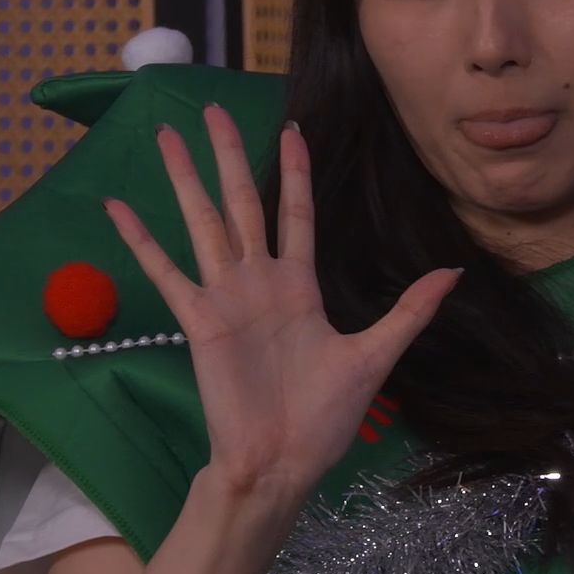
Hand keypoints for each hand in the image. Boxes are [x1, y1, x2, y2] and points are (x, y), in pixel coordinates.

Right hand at [103, 106, 461, 498]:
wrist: (282, 464)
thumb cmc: (324, 417)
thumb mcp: (376, 356)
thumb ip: (409, 310)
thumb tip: (455, 273)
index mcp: (299, 285)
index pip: (296, 213)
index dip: (295, 172)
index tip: (291, 130)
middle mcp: (259, 281)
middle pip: (241, 202)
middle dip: (229, 155)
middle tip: (210, 109)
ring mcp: (225, 297)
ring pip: (203, 223)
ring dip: (184, 179)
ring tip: (165, 136)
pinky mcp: (199, 320)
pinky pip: (167, 272)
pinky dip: (142, 241)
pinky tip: (118, 209)